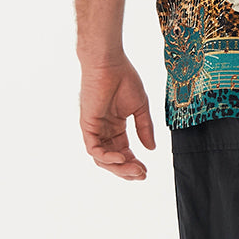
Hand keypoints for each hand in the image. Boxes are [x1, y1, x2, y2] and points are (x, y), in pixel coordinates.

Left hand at [78, 56, 155, 179]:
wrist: (110, 63)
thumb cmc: (124, 79)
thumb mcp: (140, 107)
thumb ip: (145, 128)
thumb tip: (151, 148)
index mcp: (116, 127)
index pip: (123, 152)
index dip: (134, 164)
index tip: (146, 171)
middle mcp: (104, 130)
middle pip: (113, 160)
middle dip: (127, 170)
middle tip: (141, 175)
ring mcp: (95, 129)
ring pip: (102, 159)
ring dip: (118, 167)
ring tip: (135, 169)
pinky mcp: (87, 125)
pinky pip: (94, 149)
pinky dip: (107, 157)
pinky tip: (122, 157)